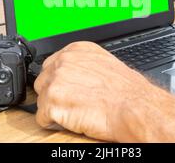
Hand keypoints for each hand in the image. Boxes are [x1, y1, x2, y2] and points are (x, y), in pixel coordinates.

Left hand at [34, 41, 154, 140]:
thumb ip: (83, 64)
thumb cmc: (126, 90)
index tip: (66, 90)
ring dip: (54, 109)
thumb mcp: (104, 63)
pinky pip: (41, 118)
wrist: (133, 106)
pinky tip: (71, 120)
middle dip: (53, 95)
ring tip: (75, 112)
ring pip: (41, 100)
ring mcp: (55, 82)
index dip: (58, 82)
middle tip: (71, 104)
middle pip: (43, 81)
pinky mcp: (52, 103)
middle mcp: (63, 62)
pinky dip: (53, 123)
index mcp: (75, 50)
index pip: (51, 65)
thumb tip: (74, 73)